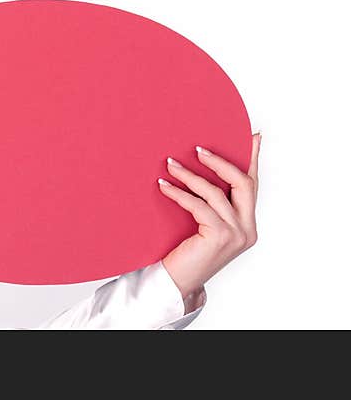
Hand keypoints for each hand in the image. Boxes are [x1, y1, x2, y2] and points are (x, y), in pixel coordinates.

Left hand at [157, 132, 261, 301]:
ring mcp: (236, 235)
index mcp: (247, 224)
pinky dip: (180, 193)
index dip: (252, 159)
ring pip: (216, 193)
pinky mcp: (219, 237)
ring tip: (170, 165)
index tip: (254, 136)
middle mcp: (247, 229)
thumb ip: (209, 201)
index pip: (252, 185)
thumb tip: (200, 167)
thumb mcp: (202, 223)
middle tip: (198, 149)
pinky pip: (199, 206)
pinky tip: (164, 186)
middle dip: (220, 162)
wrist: (176, 282)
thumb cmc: (185, 251)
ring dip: (190, 176)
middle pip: (243, 183)